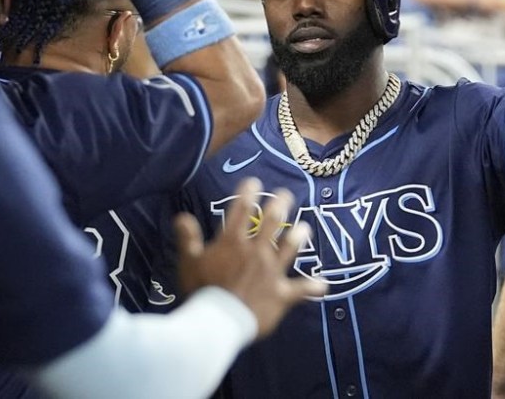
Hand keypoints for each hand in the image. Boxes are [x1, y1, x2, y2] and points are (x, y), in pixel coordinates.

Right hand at [174, 178, 325, 337]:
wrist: (218, 322)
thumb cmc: (201, 292)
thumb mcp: (188, 262)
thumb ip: (188, 238)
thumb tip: (180, 216)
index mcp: (233, 242)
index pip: (241, 210)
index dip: (248, 193)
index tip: (253, 182)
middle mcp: (256, 251)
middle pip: (272, 222)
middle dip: (280, 204)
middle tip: (286, 194)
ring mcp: (271, 271)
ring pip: (290, 248)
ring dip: (298, 236)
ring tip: (305, 227)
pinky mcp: (282, 294)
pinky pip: (301, 290)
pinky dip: (312, 287)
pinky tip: (323, 285)